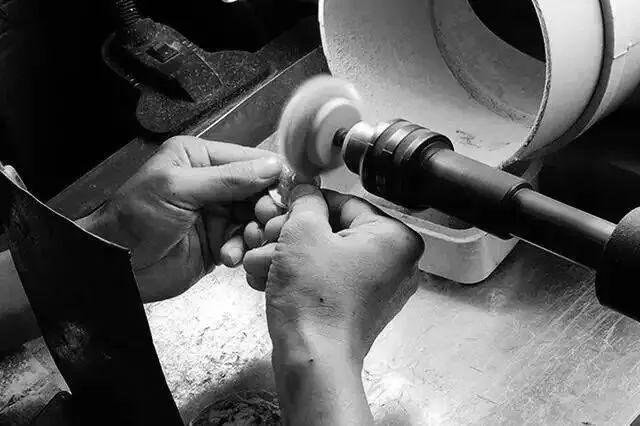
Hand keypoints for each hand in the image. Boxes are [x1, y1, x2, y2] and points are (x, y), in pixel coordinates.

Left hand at [83, 136, 281, 301]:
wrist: (117, 265)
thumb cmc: (135, 218)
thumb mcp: (179, 189)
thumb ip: (227, 178)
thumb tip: (271, 167)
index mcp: (200, 158)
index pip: (250, 160)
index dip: (272, 177)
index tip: (289, 193)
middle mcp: (213, 183)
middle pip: (259, 191)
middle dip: (266, 209)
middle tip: (265, 223)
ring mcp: (217, 214)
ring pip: (256, 219)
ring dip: (255, 232)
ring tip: (247, 242)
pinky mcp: (218, 242)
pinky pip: (244, 243)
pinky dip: (241, 251)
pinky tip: (228, 257)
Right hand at [243, 185, 423, 423]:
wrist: (312, 361)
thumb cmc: (315, 299)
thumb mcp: (303, 232)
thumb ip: (305, 200)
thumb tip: (306, 190)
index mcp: (395, 238)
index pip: (345, 202)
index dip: (306, 204)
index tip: (281, 208)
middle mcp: (395, 263)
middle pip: (333, 231)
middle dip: (290, 235)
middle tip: (265, 238)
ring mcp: (377, 289)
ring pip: (324, 256)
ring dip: (286, 256)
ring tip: (258, 263)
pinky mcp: (357, 309)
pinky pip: (326, 279)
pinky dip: (298, 277)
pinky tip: (266, 279)